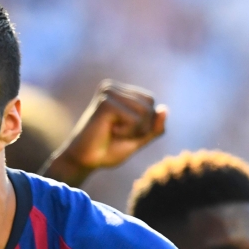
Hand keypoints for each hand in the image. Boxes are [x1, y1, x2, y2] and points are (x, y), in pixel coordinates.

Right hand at [43, 80, 166, 185]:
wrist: (84, 161)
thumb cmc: (108, 149)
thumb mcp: (138, 138)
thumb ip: (154, 126)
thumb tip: (165, 109)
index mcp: (119, 91)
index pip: (150, 102)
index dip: (145, 123)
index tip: (124, 131)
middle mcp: (112, 87)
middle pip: (150, 104)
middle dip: (141, 126)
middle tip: (118, 134)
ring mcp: (107, 93)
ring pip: (144, 111)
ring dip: (134, 130)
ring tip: (114, 133)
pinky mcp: (105, 104)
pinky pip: (134, 119)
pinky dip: (127, 132)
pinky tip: (109, 132)